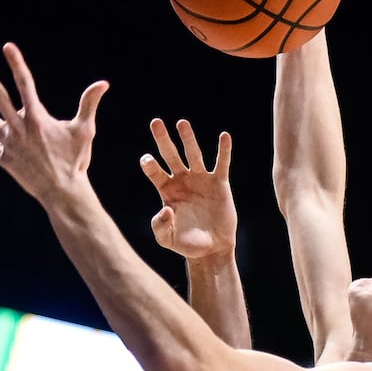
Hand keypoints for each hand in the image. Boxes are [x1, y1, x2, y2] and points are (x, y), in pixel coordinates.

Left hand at [0, 42, 109, 203]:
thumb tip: (103, 83)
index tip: (8, 46)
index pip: (25, 84)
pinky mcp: (5, 159)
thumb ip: (89, 104)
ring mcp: (9, 143)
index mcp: (37, 118)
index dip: (17, 64)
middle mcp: (19, 128)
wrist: (62, 191)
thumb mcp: (84, 130)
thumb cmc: (75, 160)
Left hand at [140, 118, 235, 259]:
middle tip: (155, 122)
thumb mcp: (167, 239)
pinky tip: (224, 136)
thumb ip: (160, 226)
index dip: (150, 164)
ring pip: (194, 154)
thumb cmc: (186, 245)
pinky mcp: (219, 183)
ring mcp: (201, 180)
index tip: (147, 160)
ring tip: (182, 123)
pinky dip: (223, 150)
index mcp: (166, 191)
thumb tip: (166, 208)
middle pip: (170, 155)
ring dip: (188, 139)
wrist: (212, 249)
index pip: (154, 172)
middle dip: (163, 139)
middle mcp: (182, 181)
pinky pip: (221, 163)